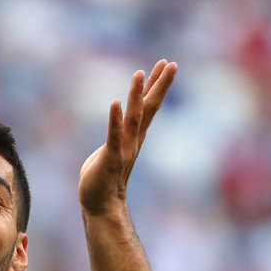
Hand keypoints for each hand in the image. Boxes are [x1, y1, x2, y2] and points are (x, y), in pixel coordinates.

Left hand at [78, 60, 176, 215]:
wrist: (101, 207)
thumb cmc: (103, 179)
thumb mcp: (112, 150)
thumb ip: (117, 135)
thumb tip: (117, 126)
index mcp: (134, 136)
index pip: (149, 106)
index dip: (156, 85)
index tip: (166, 64)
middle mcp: (133, 140)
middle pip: (150, 108)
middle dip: (159, 85)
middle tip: (170, 63)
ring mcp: (124, 150)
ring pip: (134, 118)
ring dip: (137, 96)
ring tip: (139, 74)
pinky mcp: (111, 159)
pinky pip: (114, 137)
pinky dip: (115, 120)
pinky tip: (116, 102)